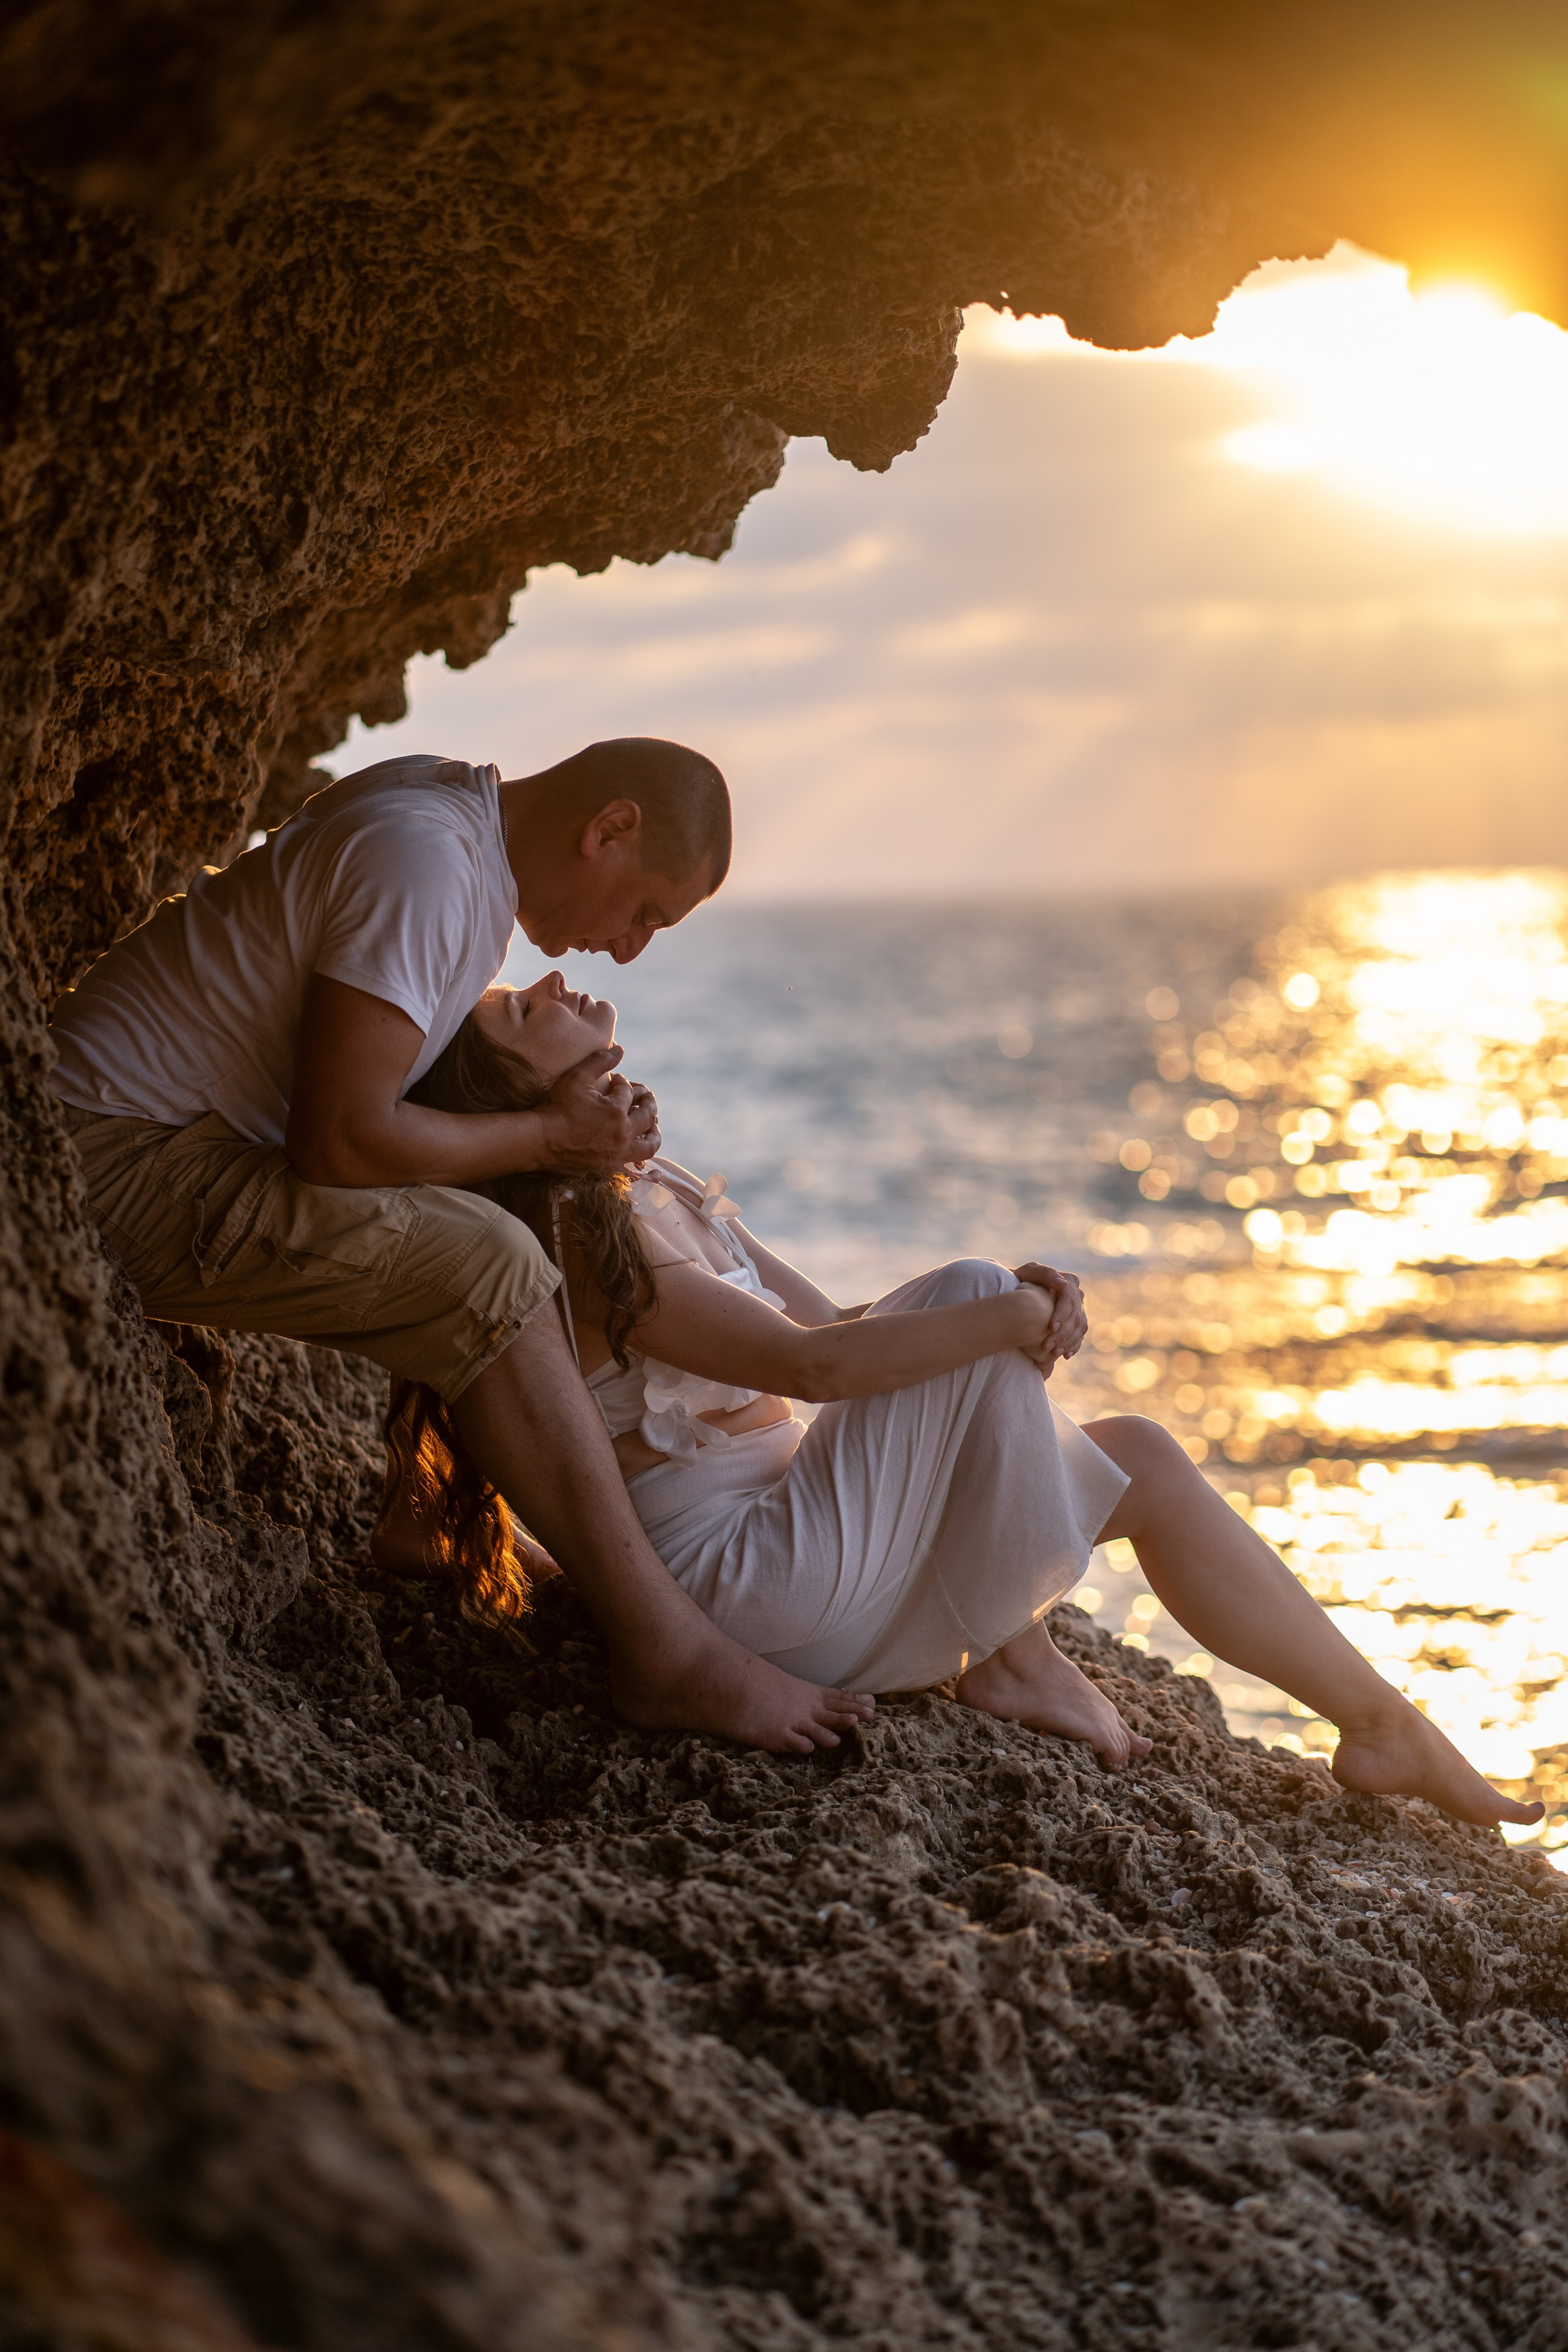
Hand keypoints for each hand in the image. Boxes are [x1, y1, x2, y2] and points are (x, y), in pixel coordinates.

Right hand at [535, 1047, 661, 1171]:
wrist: (539, 1141)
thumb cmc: (556, 1107)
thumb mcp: (577, 1078)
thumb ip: (599, 1061)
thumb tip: (620, 1049)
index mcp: (616, 1110)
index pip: (628, 1092)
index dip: (623, 1083)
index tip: (617, 1081)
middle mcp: (622, 1133)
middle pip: (648, 1115)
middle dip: (649, 1101)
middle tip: (647, 1096)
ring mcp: (618, 1153)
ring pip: (650, 1144)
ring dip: (654, 1132)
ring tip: (653, 1124)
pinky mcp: (611, 1166)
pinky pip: (636, 1161)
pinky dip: (641, 1151)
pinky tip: (638, 1144)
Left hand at [1012, 1262, 1087, 1375]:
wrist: (1019, 1293)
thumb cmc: (1020, 1280)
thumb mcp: (1027, 1272)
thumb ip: (1043, 1273)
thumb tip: (1062, 1284)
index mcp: (1069, 1282)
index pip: (1070, 1300)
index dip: (1062, 1314)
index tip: (1050, 1327)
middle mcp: (1077, 1296)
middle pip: (1075, 1317)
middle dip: (1062, 1333)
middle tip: (1047, 1346)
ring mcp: (1078, 1310)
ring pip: (1079, 1328)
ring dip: (1068, 1342)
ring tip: (1054, 1353)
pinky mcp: (1076, 1323)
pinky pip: (1079, 1336)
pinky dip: (1073, 1346)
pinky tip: (1065, 1355)